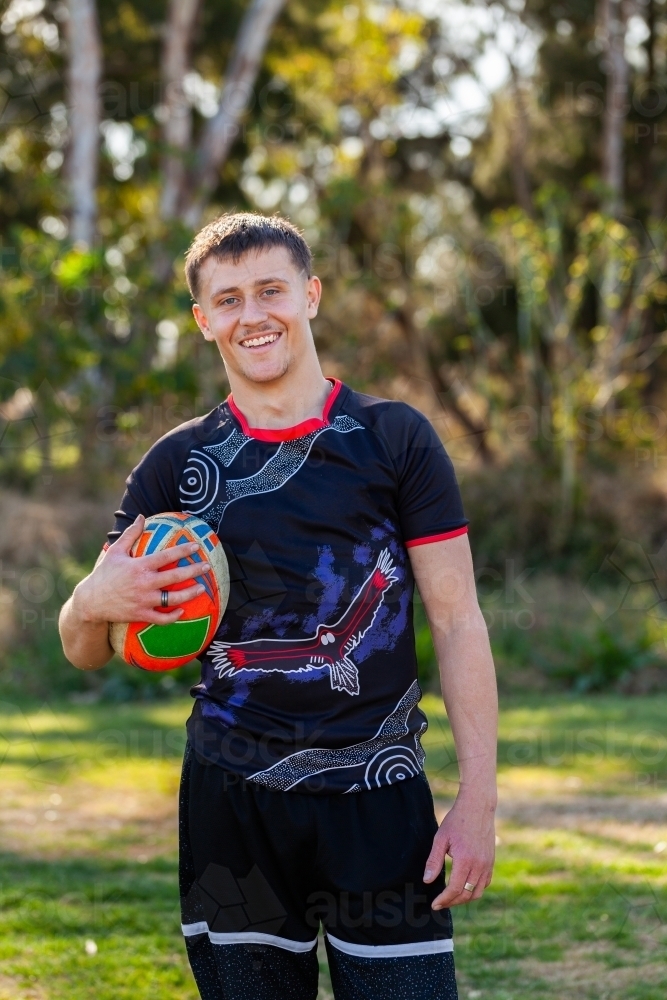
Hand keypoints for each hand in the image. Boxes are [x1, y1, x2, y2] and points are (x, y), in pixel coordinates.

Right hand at [73, 515, 209, 624]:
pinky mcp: (141, 615)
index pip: (166, 556)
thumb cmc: (104, 574)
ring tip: (201, 588)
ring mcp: (144, 600)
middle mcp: (144, 583)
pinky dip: (173, 615)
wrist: (91, 601)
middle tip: (207, 567)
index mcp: (139, 566)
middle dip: (193, 571)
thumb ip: (131, 534)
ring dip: (190, 594)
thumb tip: (141, 516)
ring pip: (173, 599)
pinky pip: (162, 618)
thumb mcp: (115, 551)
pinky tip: (182, 610)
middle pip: (175, 576)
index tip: (196, 546)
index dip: (183, 550)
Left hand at [423, 789, 495, 907]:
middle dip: (452, 902)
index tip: (434, 904)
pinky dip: (475, 890)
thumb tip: (427, 880)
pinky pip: (485, 883)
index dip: (443, 900)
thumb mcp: (441, 838)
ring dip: (464, 899)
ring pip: (477, 892)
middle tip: (440, 903)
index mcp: (465, 860)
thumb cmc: (456, 821)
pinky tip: (465, 887)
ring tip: (451, 898)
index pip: (454, 889)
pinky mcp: (491, 861)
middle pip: (466, 895)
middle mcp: (479, 865)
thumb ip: (434, 860)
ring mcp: (487, 864)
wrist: (478, 807)